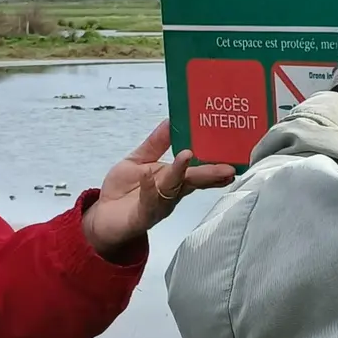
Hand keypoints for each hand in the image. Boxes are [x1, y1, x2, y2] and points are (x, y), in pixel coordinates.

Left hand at [81, 122, 236, 262]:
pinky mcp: (142, 216)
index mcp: (174, 179)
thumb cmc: (124, 191)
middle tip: (228, 168)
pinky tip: (149, 176)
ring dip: (180, 173)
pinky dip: (148, 189)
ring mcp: (158, 206)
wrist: (104, 217)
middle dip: (210, 174)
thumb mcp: (140, 160)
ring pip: (172, 189)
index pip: (198, 171)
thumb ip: (156, 143)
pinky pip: (147, 202)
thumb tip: (170, 121)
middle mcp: (171, 194)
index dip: (215, 166)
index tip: (233, 157)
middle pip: (192, 181)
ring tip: (187, 156)